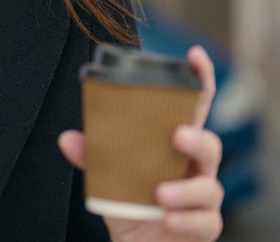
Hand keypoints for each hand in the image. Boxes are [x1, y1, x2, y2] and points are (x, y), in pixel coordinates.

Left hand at [58, 46, 224, 241]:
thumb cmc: (131, 203)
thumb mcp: (108, 178)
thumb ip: (92, 157)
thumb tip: (68, 139)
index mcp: (175, 147)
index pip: (195, 109)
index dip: (200, 81)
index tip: (195, 56)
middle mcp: (195, 169)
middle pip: (211, 144)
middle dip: (197, 137)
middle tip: (176, 136)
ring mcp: (204, 199)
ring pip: (210, 187)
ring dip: (186, 189)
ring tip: (159, 194)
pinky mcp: (205, 227)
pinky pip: (207, 221)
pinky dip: (187, 219)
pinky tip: (168, 218)